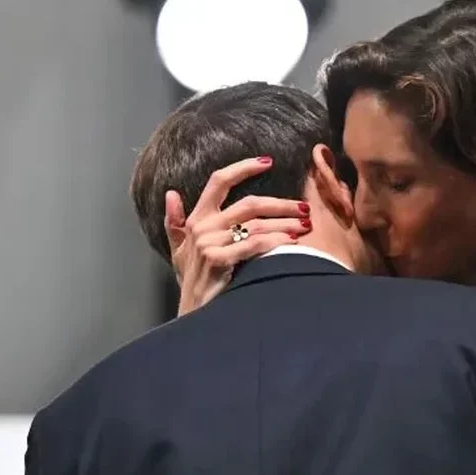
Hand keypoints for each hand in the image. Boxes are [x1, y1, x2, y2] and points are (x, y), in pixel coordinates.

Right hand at [164, 157, 311, 315]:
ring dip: (286, 223)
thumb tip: (170, 194)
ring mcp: (209, 243)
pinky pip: (254, 244)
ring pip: (257, 224)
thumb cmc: (193, 281)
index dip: (243, 167)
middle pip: (250, 204)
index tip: (267, 161)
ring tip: (305, 226)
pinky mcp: (218, 260)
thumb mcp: (179, 251)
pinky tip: (292, 242)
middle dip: (281, 204)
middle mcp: (202, 227)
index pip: (219, 181)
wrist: (193, 313)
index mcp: (196, 219)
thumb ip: (175, 222)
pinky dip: (276, 241)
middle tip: (304, 207)